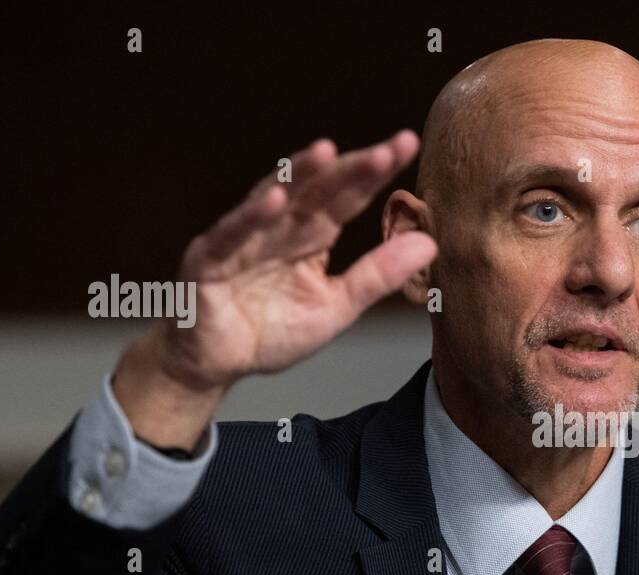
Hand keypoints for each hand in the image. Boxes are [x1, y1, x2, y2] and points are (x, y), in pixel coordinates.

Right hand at [113, 131, 436, 445]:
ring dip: (297, 175)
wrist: (216, 365)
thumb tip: (430, 243)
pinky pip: (231, 235)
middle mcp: (279, 228)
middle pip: (317, 189)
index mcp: (311, 236)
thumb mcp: (336, 307)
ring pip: (272, 199)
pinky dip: (251, 218)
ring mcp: (242, 239)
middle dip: (350, 168)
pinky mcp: (208, 260)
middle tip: (388, 149)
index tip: (406, 146)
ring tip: (326, 152)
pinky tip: (275, 199)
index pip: (347, 198)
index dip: (374, 174)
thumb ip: (377, 275)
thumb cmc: (270, 331)